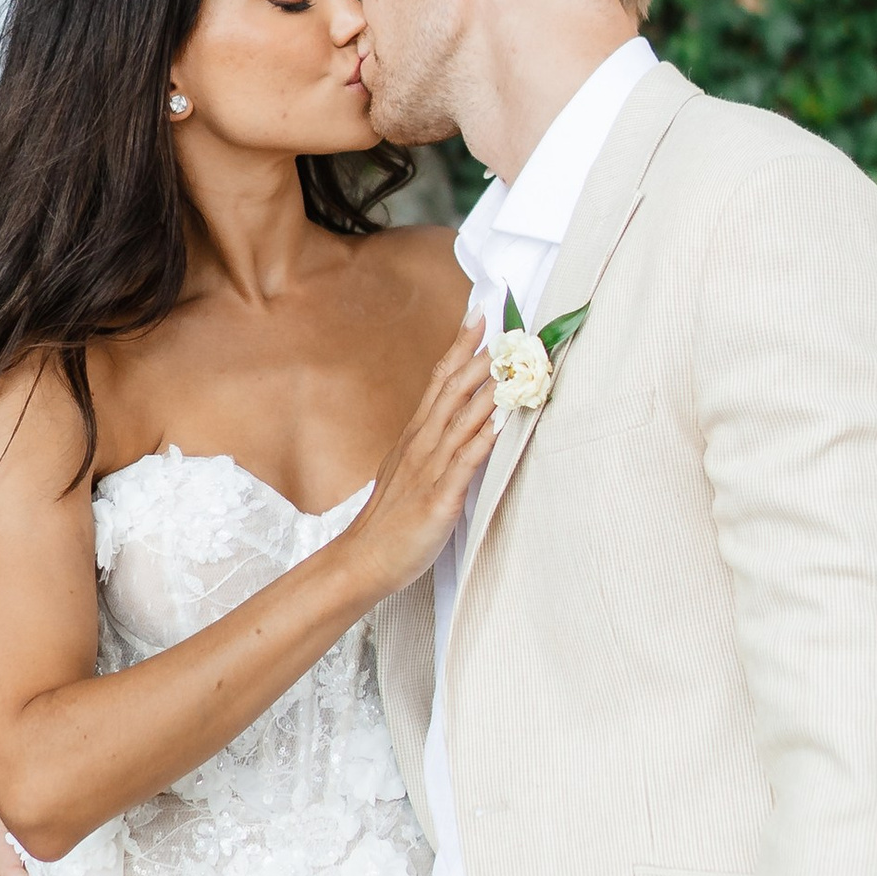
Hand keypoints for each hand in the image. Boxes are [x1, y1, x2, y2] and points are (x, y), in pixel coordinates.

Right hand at [345, 310, 496, 598]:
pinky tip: (501, 422)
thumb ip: (431, 444)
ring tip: (513, 361)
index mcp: (416, 436)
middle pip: (454, 389)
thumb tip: (456, 422)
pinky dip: (483, 439)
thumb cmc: (389, 519)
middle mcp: (423, 444)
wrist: (363, 559)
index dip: (461, 346)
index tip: (479, 315)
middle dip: (482, 356)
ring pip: (463, 419)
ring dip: (489, 388)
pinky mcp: (439, 498)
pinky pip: (465, 463)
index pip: (440, 380)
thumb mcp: (408, 469)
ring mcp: (431, 469)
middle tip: (507, 324)